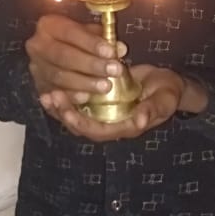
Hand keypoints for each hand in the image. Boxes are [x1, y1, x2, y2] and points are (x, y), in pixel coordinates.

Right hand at [25, 14, 124, 102]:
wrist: (54, 52)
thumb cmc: (76, 40)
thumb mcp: (87, 32)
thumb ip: (102, 38)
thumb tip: (120, 48)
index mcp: (48, 25)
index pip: (70, 32)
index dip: (91, 43)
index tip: (111, 52)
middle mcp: (37, 45)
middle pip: (63, 56)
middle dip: (90, 64)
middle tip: (114, 70)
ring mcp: (35, 67)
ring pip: (59, 77)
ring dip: (84, 83)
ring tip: (106, 86)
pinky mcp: (38, 86)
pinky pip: (55, 93)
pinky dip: (71, 96)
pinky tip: (87, 97)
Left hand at [41, 65, 185, 141]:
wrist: (166, 84)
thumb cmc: (168, 91)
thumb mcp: (166, 98)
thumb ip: (154, 109)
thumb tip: (140, 121)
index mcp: (125, 127)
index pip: (99, 131)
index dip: (81, 123)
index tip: (67, 110)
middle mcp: (111, 124)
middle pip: (81, 126)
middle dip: (64, 114)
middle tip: (51, 97)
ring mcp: (104, 114)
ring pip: (76, 117)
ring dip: (61, 108)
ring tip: (47, 95)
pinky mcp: (100, 103)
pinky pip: (79, 104)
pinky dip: (66, 98)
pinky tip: (52, 87)